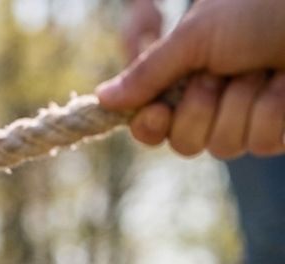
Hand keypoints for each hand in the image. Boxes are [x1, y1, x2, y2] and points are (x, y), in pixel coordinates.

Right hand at [97, 0, 284, 157]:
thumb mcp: (194, 36)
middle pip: (185, 142)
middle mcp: (215, 100)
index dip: (149, 126)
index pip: (151, 123)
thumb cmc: (258, 9)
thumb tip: (103, 98)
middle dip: (203, 109)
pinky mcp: (283, 128)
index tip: (156, 113)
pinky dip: (274, 109)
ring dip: (243, 104)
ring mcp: (250, 116)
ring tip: (264, 69)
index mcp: (187, 77)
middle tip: (222, 74)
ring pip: (226, 145)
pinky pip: (263, 142)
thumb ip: (148, 71)